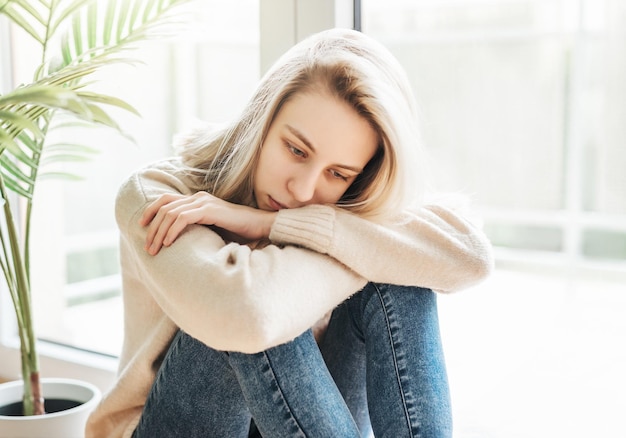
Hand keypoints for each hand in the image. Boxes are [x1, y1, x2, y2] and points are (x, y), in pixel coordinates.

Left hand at [139, 192, 275, 254]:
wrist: (259, 227)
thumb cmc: (237, 231)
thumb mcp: (211, 228)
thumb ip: (195, 228)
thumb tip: (176, 241)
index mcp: (197, 200)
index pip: (165, 200)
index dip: (150, 211)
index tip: (141, 227)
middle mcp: (198, 197)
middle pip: (164, 207)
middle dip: (152, 227)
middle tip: (147, 247)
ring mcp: (204, 202)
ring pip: (170, 213)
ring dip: (159, 232)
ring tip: (155, 249)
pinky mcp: (210, 210)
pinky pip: (183, 218)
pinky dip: (172, 230)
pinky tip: (169, 243)